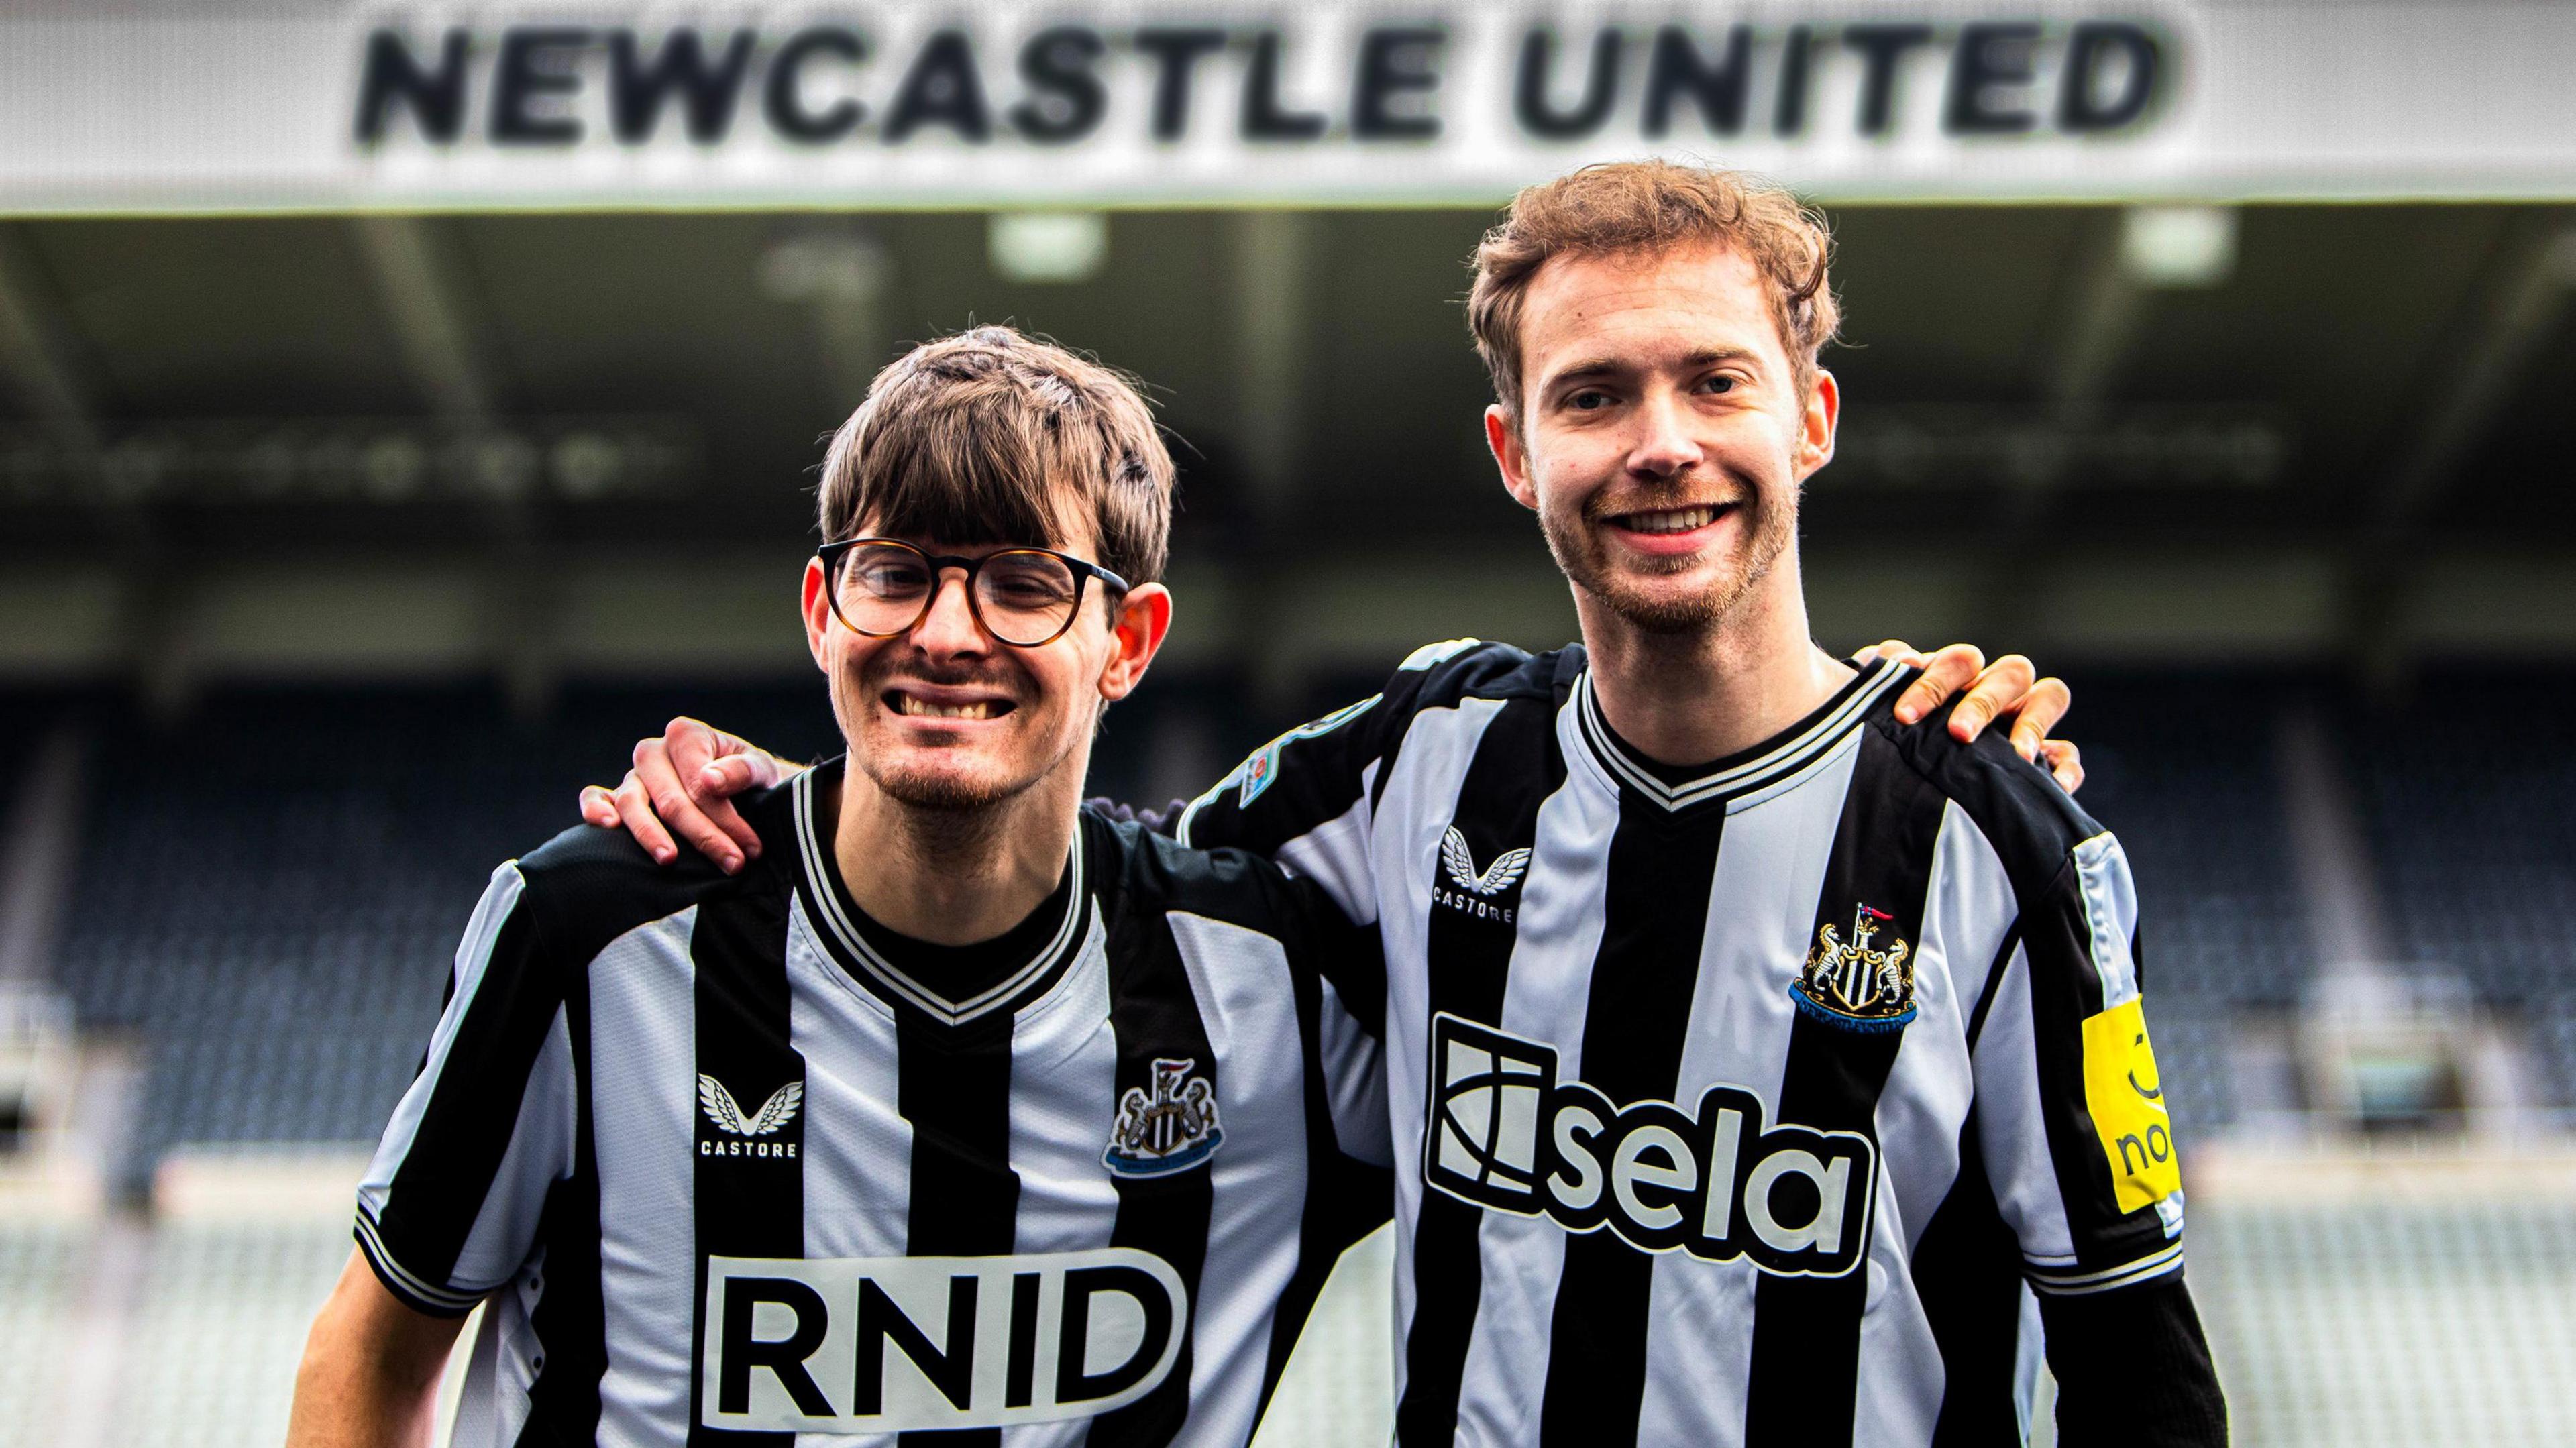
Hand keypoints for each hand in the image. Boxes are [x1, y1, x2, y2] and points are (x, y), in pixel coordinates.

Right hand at [577, 718, 790, 873]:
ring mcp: (634, 776)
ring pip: (631, 803)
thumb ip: (741, 770)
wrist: (747, 794)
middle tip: (733, 865)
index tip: (750, 847)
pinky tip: (607, 827)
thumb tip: (709, 780)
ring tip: (670, 860)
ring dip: (651, 835)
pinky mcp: (617, 798)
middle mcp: (654, 752)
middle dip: (703, 835)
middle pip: (670, 798)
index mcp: (687, 736)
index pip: (698, 780)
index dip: (725, 817)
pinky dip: (595, 809)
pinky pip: (595, 798)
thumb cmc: (753, 781)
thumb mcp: (762, 771)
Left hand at [1852, 640, 2084, 793]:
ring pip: (2049, 695)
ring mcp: (2021, 722)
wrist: (1898, 796)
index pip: (1959, 661)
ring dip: (2033, 723)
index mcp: (1955, 677)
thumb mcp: (1875, 713)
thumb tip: (1874, 660)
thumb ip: (1876, 682)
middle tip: (1958, 734)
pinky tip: (2053, 786)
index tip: (1904, 716)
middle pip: (2010, 672)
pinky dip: (2065, 766)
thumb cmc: (1886, 742)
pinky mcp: (2042, 760)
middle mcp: (1993, 692)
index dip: (1935, 682)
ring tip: (2018, 756)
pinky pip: (2067, 754)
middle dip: (1984, 702)